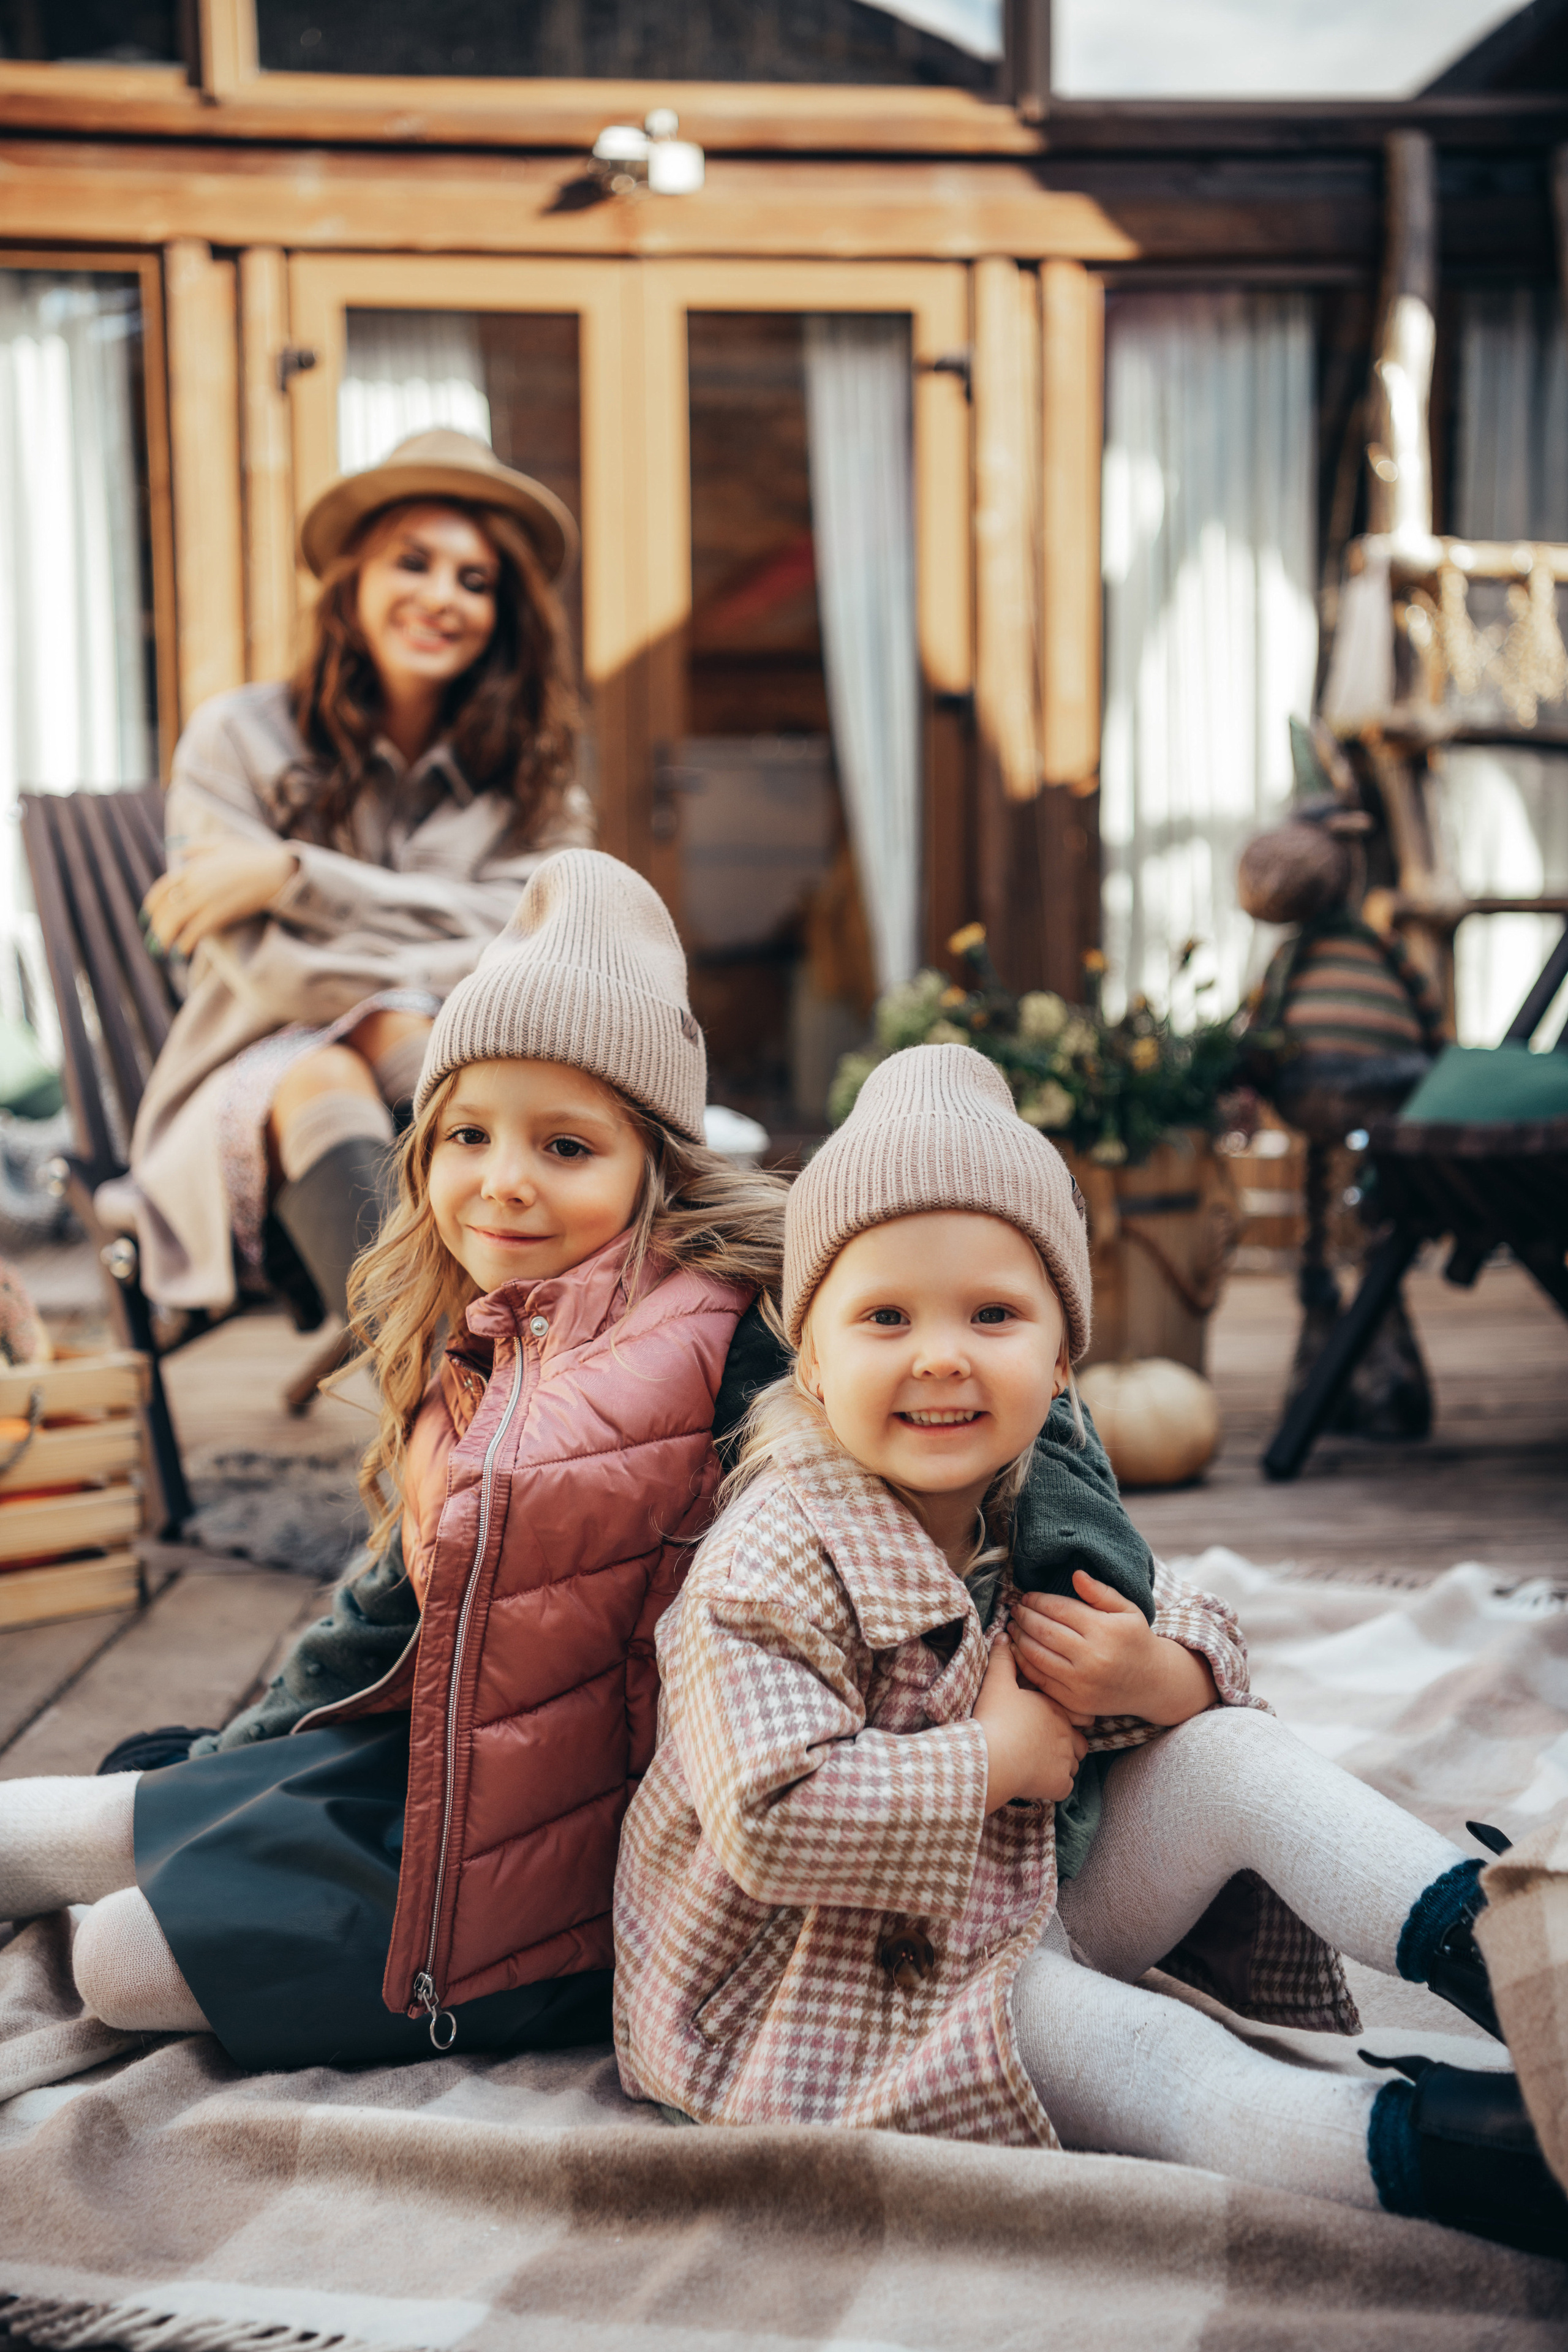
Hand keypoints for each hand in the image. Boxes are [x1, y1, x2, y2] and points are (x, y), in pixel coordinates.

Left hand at [142, 840, 297, 957]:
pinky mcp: (219, 913)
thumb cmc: (252, 858)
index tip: (147, 917)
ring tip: (164, 951)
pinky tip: (181, 953)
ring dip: (165, 938)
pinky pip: (194, 931)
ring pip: (174, 922)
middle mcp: (195, 883)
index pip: (162, 889)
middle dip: (157, 927)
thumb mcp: (222, 844)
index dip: (151, 906)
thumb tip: (177, 849)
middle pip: (165, 909)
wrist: (276, 871)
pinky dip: (184, 944)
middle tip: (155, 941)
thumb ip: (197, 847)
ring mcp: (206, 898)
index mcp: (193, 868)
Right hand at [973, 1637, 1087, 1811]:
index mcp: (1056, 1708)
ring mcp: (1065, 1760)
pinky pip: (1065, 1787)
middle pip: (1079, 1741)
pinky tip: (1038, 1781)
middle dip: (1069, 1744)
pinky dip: (1055, 1785)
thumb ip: (1003, 1659)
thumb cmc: (995, 1718)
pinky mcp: (1059, 1784)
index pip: (1078, 1714)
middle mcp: (1067, 1733)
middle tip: (1048, 1745)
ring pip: (1073, 1764)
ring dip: (1062, 1765)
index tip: (1056, 1723)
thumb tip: (1004, 1635)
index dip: (1069, 1719)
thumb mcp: (996, 1683)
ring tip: (1040, 1763)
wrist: (992, 1756)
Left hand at [1010, 1572, 1215, 1725]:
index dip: (1038, 1600)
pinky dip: (1024, 1664)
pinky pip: (1041, 1681)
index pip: (1059, 1609)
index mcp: (1105, 1630)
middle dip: (1024, 1617)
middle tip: (1015, 1609)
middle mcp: (1093, 1657)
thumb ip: (1100, 1592)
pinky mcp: (1076, 1702)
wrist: (1153, 1683)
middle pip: (1044, 1631)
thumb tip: (1075, 1574)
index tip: (1027, 1596)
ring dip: (1019, 1638)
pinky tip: (1018, 1650)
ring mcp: (1083, 1683)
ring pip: (1037, 1656)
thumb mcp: (1128, 1610)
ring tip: (1012, 1627)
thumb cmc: (1136, 1640)